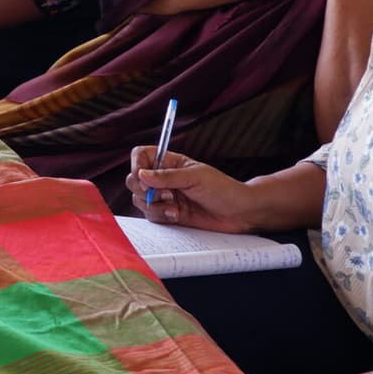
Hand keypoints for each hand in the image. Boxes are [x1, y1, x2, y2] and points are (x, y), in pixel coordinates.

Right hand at [125, 147, 256, 232]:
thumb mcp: (196, 177)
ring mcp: (164, 197)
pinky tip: (177, 215)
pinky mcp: (167, 213)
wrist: (238, 213)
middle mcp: (163, 179)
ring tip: (174, 207)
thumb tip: (142, 174)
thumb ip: (167, 176)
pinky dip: (160, 216)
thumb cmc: (223, 189)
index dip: (136, 165)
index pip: (141, 156)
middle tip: (165, 194)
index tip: (143, 176)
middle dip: (145, 190)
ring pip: (139, 200)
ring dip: (154, 206)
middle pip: (134, 180)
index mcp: (170, 163)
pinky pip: (150, 215)